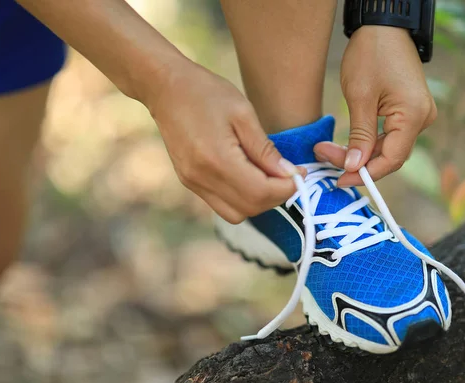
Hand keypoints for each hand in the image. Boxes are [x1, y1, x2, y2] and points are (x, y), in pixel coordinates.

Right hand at [147, 61, 302, 223]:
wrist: (165, 88)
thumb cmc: (206, 92)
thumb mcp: (243, 113)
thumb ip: (265, 149)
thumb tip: (288, 174)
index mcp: (217, 159)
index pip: (260, 193)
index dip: (286, 189)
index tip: (300, 174)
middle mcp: (202, 178)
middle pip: (250, 208)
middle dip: (275, 197)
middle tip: (288, 175)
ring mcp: (193, 183)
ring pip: (236, 213)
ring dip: (258, 201)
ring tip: (268, 176)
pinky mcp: (189, 182)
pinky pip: (221, 204)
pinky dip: (241, 197)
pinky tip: (248, 174)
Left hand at [314, 26, 436, 186]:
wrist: (384, 27)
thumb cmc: (372, 54)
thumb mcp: (360, 98)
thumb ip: (359, 136)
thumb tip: (354, 167)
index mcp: (414, 116)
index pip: (391, 159)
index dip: (365, 174)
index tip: (339, 179)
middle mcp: (422, 119)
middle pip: (389, 155)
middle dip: (357, 162)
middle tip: (325, 157)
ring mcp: (417, 115)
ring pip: (388, 147)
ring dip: (360, 153)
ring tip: (329, 150)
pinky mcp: (409, 111)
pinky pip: (389, 135)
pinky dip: (368, 142)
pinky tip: (347, 143)